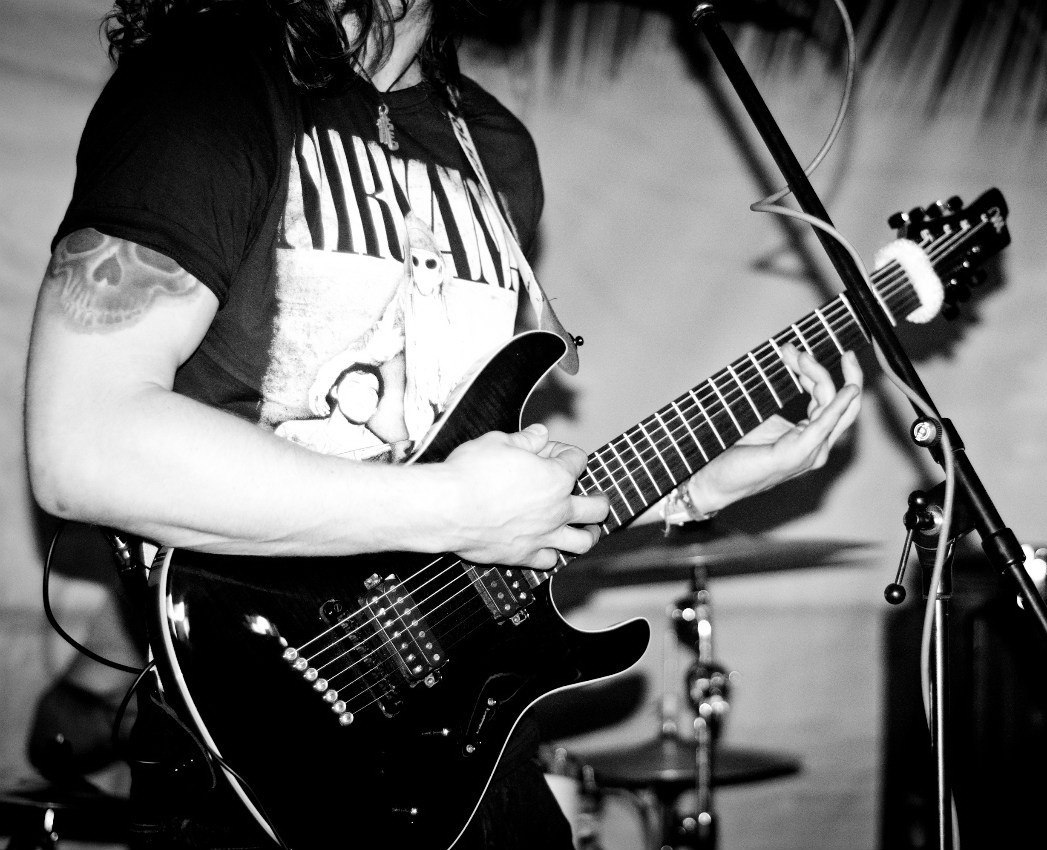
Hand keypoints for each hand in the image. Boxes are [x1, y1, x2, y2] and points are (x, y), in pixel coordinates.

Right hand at [440, 424, 608, 569]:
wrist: (446, 507)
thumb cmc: (470, 473)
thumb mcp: (498, 442)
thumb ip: (525, 440)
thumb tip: (539, 434)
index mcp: (556, 477)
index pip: (578, 460)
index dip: (566, 452)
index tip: (554, 452)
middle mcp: (557, 509)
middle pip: (596, 508)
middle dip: (598, 499)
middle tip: (594, 497)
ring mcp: (543, 535)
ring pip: (583, 541)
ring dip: (588, 534)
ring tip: (586, 530)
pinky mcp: (523, 555)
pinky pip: (550, 561)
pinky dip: (553, 555)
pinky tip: (549, 548)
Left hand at [684, 345, 862, 513]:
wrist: (713, 479)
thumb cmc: (734, 452)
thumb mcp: (763, 419)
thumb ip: (782, 402)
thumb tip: (790, 366)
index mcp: (809, 438)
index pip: (827, 400)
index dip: (814, 372)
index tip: (794, 351)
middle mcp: (817, 446)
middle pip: (841, 402)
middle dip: (828, 370)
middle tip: (799, 350)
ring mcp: (811, 453)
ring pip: (832, 404)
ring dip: (817, 374)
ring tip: (796, 355)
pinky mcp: (798, 454)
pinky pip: (826, 424)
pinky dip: (839, 404)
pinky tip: (850, 388)